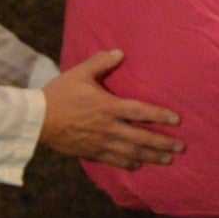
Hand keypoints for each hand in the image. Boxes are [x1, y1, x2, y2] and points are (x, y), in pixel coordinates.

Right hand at [40, 49, 184, 169]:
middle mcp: (108, 127)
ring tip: (168, 160)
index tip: (177, 120)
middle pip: (141, 137)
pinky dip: (129, 164)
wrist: (37, 119)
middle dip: (163, 143)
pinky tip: (139, 165)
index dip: (160, 116)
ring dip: (151, 156)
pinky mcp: (90, 152)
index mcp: (108, 106)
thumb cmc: (59, 93)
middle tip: (181, 147)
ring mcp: (100, 142)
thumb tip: (120, 52)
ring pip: (131, 152)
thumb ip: (101, 62)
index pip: (140, 112)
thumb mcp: (80, 73)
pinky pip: (114, 161)